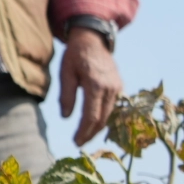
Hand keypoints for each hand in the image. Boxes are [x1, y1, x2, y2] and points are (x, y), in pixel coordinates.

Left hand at [59, 27, 122, 145]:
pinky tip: (93, 124)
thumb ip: (66, 95)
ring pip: (109, 114)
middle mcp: (110, 88)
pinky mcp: (119, 86)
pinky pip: (111, 107)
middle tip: (79, 144)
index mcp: (96, 85)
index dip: (84, 131)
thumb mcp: (65, 73)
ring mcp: (117, 87)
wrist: (93, 40)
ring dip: (97, 128)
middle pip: (102, 119)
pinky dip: (103, 117)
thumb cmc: (75, 55)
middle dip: (90, 133)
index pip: (91, 116)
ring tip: (84, 137)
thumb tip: (66, 117)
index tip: (76, 142)